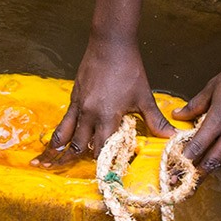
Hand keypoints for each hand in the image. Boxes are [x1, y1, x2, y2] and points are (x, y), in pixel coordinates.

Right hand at [34, 37, 174, 167]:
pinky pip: (64, 120)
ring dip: (60, 149)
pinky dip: (60, 133)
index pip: (101, 148)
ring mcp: (78, 105)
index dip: (103, 163)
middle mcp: (88, 114)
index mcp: (106, 116)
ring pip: (65, 134)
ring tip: (46, 163)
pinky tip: (56, 140)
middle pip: (79, 145)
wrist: (110, 44)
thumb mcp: (144, 97)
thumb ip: (156, 121)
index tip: (104, 175)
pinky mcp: (73, 97)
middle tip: (77, 169)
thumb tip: (174, 138)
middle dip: (78, 159)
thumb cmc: (129, 70)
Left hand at [174, 53, 220, 169]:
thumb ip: (195, 105)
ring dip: (218, 158)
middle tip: (188, 178)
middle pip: (213, 161)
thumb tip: (179, 115)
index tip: (176, 166)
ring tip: (207, 159)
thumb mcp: (213, 87)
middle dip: (199, 172)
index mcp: (219, 119)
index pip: (197, 147)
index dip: (185, 159)